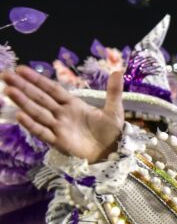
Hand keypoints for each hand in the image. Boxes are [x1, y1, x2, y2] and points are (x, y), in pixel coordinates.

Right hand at [1, 66, 124, 163]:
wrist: (113, 154)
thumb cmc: (112, 133)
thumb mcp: (114, 110)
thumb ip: (113, 91)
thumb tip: (118, 71)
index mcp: (73, 105)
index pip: (52, 89)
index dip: (38, 79)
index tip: (21, 69)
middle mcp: (62, 114)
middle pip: (40, 98)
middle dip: (23, 86)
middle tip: (5, 75)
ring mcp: (59, 127)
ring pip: (38, 112)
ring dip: (23, 102)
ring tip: (9, 90)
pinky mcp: (59, 142)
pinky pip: (43, 132)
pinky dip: (32, 124)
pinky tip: (20, 115)